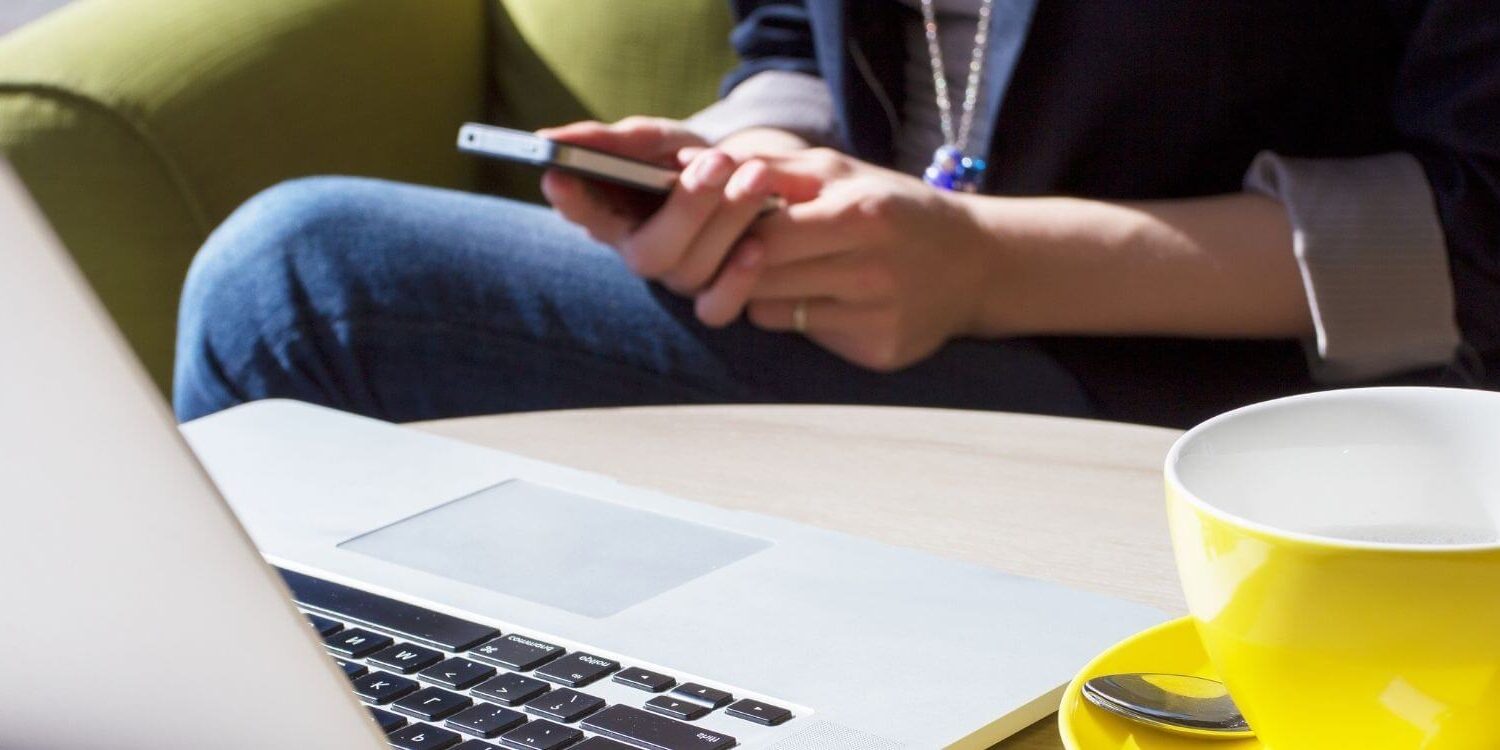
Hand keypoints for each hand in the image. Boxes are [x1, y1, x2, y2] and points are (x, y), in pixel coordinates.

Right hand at [539, 117, 799, 298]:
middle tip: (719, 160)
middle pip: (649, 253)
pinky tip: (758, 243)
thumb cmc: (682, 158)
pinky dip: (739, 279)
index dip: (571, 200)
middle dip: (688, 206)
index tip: (559, 174)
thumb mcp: (652, 140)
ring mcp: (676, 279)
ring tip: (757, 174)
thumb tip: (545, 140)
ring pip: (690, 271)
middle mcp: (639, 252)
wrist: (740, 179)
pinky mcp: (712, 299)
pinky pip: (717, 309)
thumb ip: (609, 141)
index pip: (580, 212)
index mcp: (611, 214)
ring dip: (729, 220)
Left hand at [699, 149, 991, 371]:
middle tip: (739, 251)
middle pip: (762, 277)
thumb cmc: (892, 209)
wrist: (975, 263)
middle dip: (738, 264)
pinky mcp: (879, 351)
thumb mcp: (841, 172)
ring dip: (763, 292)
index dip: (731, 232)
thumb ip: (771, 166)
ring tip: (786, 271)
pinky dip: (797, 318)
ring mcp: (877, 316)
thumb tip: (696, 163)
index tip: (725, 226)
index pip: (763, 235)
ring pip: (772, 312)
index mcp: (861, 215)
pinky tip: (824, 299)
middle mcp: (872, 270)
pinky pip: (804, 336)